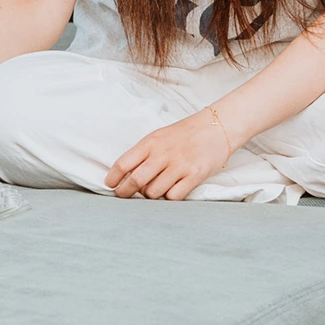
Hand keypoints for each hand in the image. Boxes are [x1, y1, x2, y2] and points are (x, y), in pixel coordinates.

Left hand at [105, 110, 231, 200]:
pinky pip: (174, 196)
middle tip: (123, 195)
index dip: (113, 177)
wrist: (215, 127)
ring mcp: (179, 166)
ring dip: (149, 195)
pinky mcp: (195, 176)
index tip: (109, 185)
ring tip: (152, 191)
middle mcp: (163, 154)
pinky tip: (170, 191)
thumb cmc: (183, 134)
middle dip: (125, 192)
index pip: (123, 163)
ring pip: (153, 192)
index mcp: (150, 143)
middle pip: (136, 181)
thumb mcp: (158, 137)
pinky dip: (169, 197)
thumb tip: (125, 174)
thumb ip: (142, 154)